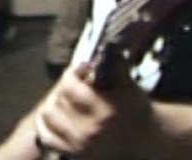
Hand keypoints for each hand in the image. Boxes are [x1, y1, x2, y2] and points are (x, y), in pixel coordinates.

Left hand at [33, 65, 159, 159]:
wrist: (145, 140)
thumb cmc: (136, 111)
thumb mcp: (128, 85)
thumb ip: (115, 65)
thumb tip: (106, 43)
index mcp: (104, 111)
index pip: (69, 86)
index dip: (73, 72)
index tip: (82, 69)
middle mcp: (89, 131)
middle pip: (57, 101)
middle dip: (64, 88)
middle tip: (75, 84)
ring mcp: (80, 146)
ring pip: (48, 117)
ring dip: (54, 105)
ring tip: (66, 100)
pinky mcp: (74, 155)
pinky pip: (47, 138)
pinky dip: (46, 125)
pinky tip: (56, 117)